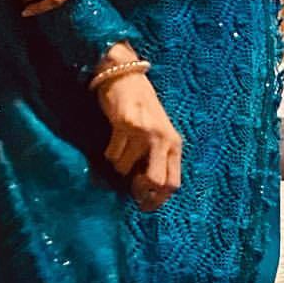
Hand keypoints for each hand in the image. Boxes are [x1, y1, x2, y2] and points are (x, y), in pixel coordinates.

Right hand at [93, 60, 182, 212]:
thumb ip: (156, 158)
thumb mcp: (157, 133)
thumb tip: (144, 192)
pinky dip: (109, 152)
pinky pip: (113, 154)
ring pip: (125, 169)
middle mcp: (163, 139)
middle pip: (156, 182)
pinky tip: (114, 136)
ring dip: (118, 165)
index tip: (144, 206)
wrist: (125, 76)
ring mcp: (145, 132)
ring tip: (120, 147)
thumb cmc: (140, 108)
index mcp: (174, 143)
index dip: (157, 200)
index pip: (173, 183)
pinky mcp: (126, 125)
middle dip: (139, 190)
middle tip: (130, 187)